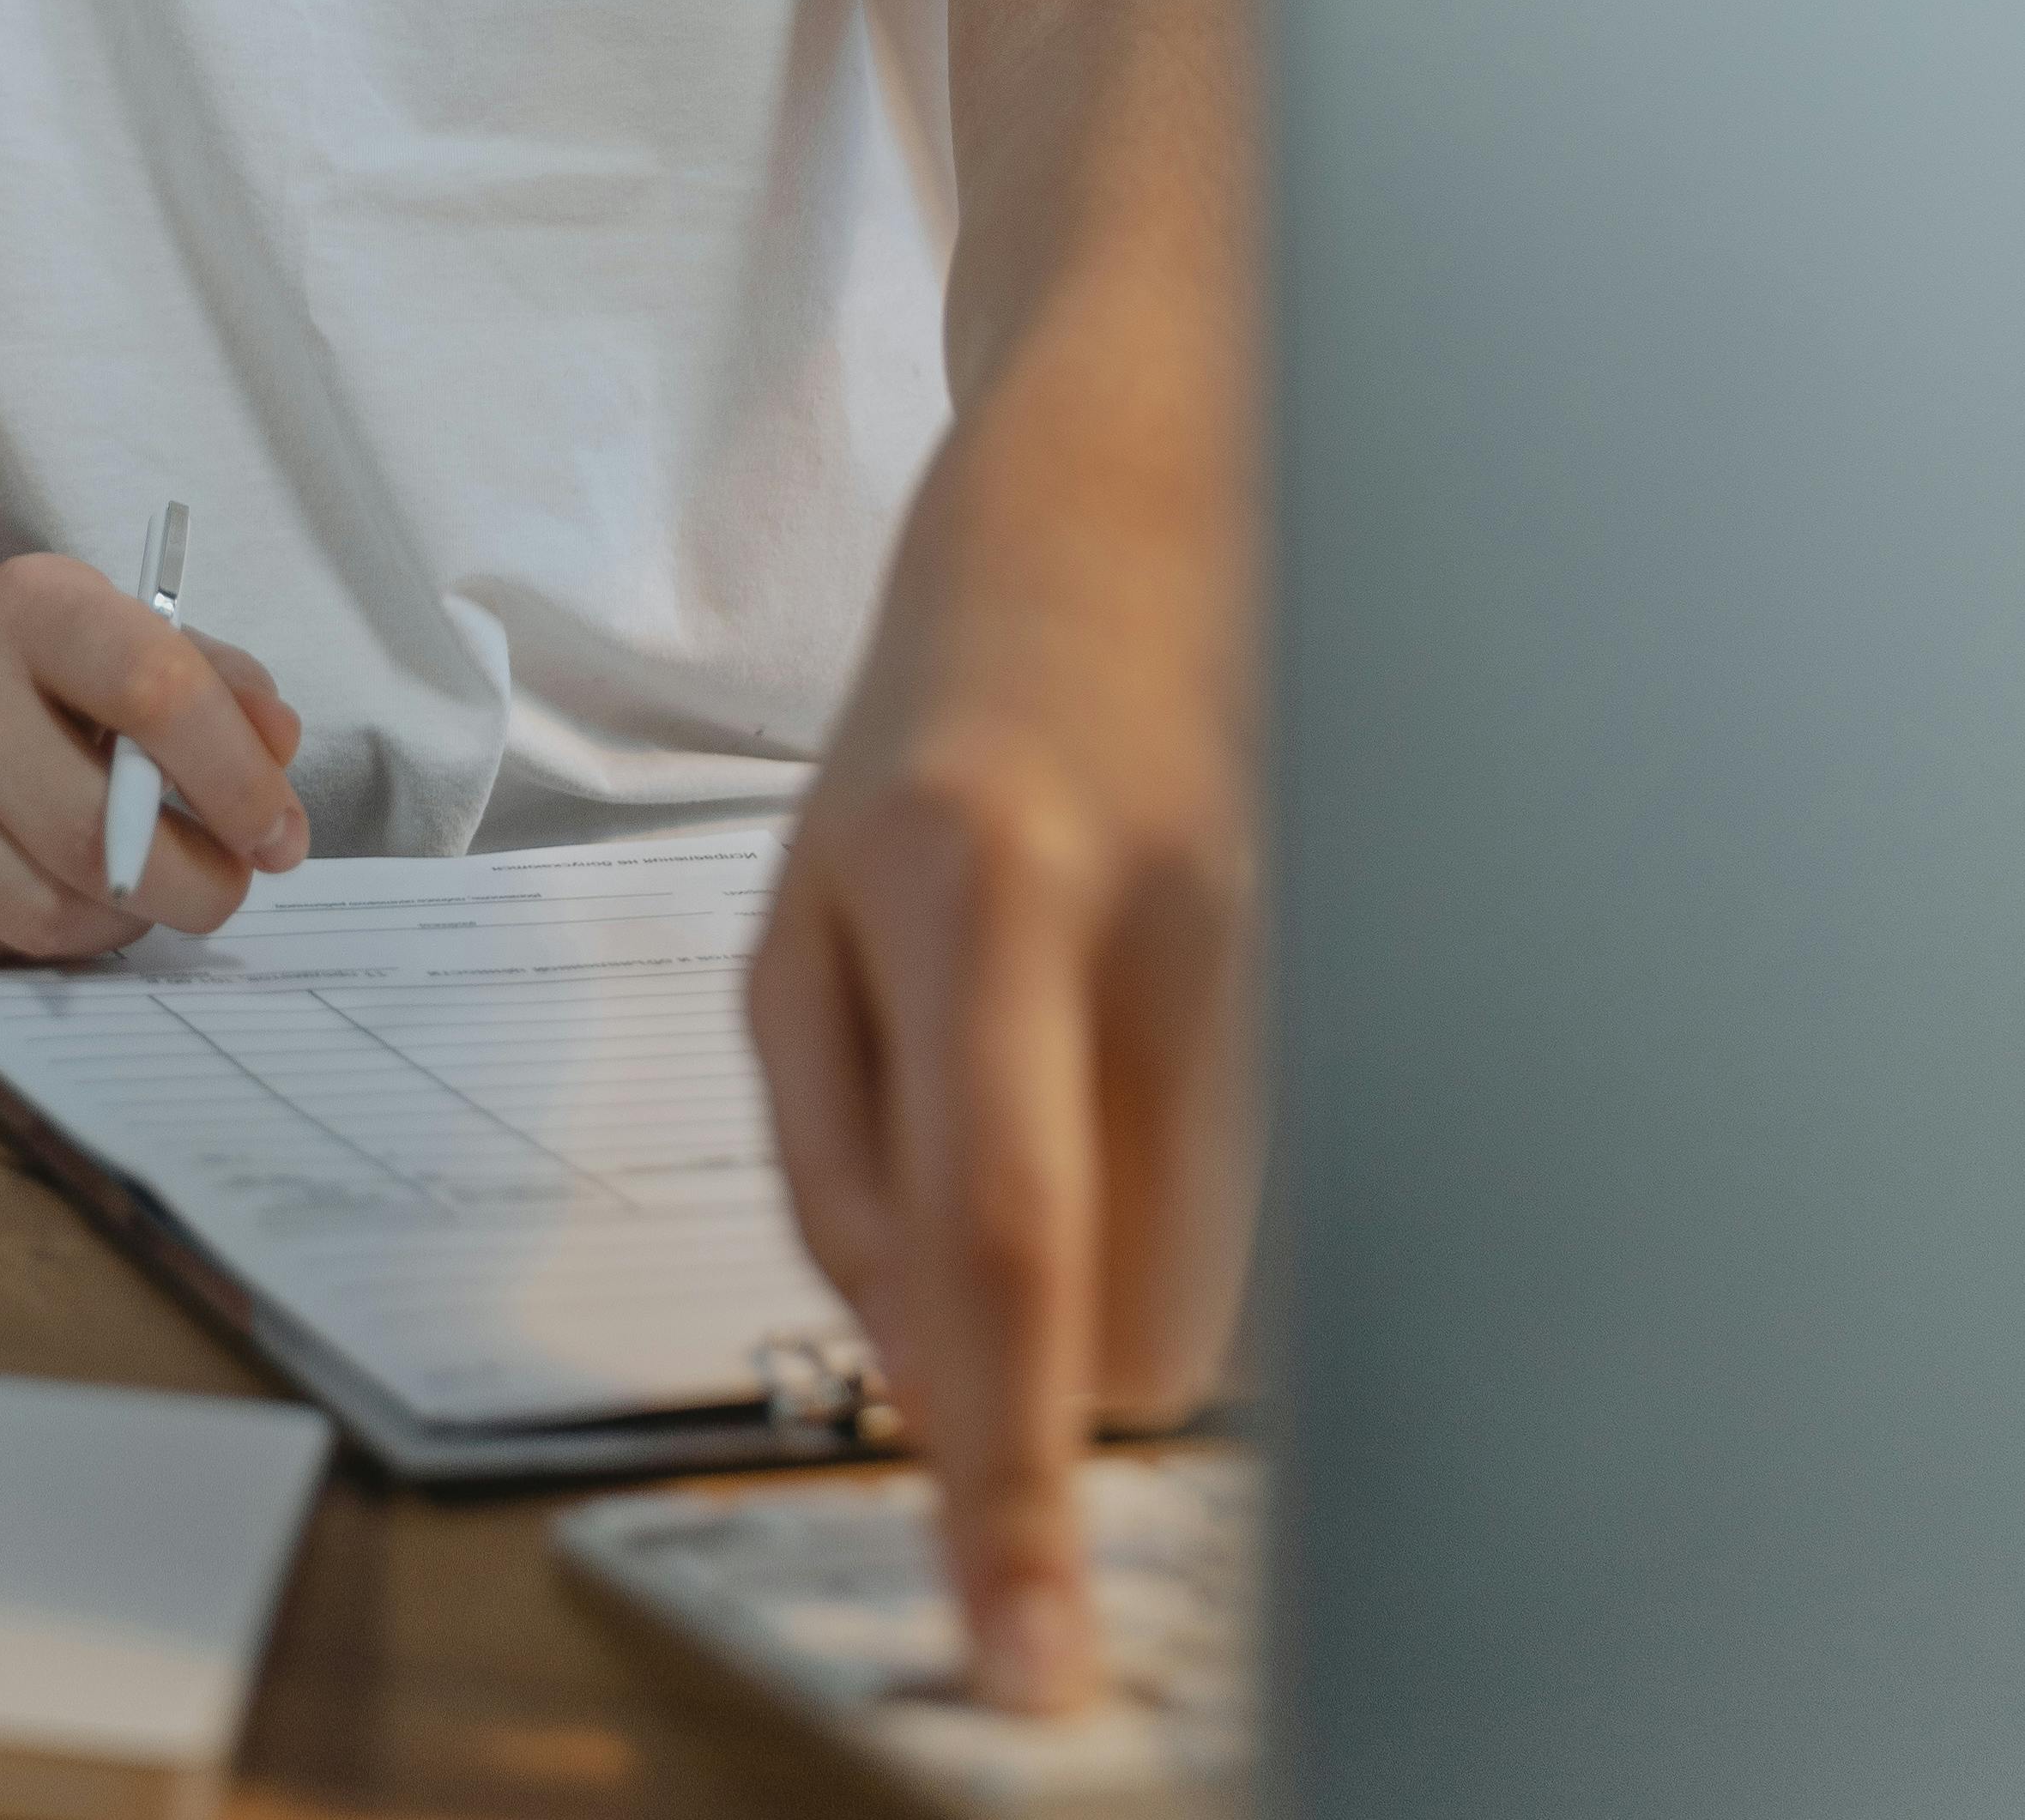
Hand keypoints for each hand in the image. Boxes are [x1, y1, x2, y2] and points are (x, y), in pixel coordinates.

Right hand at [0, 552, 308, 961]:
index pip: (156, 691)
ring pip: (34, 914)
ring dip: (109, 926)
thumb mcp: (131, 644)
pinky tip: (16, 890)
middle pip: (96, 836)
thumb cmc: (37, 680)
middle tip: (220, 891)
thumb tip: (277, 745)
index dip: (237, 781)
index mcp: (30, 601)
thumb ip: (221, 687)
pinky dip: (11, 946)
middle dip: (192, 887)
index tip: (278, 838)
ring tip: (122, 892)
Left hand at [747, 424, 1257, 1710]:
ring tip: (1059, 1071)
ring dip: (1122, 1265)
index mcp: (968, 883)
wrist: (1121, 515)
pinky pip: (1265, 1199)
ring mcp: (1275, 935)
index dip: (1015, 1457)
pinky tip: (1137, 1045)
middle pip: (1137, 1310)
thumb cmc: (929, 730)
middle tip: (981, 1197)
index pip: (1003, 1235)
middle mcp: (1148, 913)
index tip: (1022, 1633)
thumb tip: (932, 1382)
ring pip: (1213, 1279)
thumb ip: (840, 1165)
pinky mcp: (1351, 961)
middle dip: (1054, 1350)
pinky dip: (1186, 1195)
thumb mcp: (796, 926)